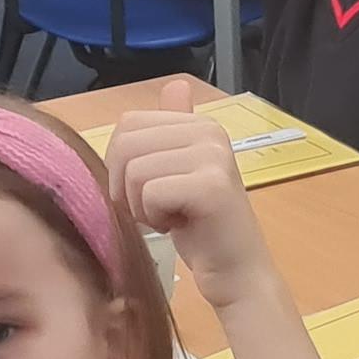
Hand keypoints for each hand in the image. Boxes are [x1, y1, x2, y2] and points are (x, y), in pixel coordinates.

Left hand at [104, 83, 271, 306]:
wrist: (236, 273)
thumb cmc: (202, 228)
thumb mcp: (179, 172)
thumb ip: (171, 132)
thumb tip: (175, 85)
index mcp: (199, 124)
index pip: (127, 124)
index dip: (121, 165)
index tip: (150, 190)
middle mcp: (209, 131)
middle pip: (126, 145)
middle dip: (127, 186)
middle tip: (157, 208)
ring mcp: (213, 156)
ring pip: (135, 171)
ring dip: (141, 206)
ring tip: (170, 217)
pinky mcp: (211, 185)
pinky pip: (150, 193)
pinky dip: (154, 218)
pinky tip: (179, 226)